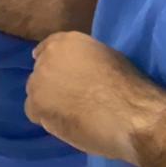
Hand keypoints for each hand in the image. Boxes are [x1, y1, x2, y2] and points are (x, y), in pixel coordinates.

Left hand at [26, 31, 165, 163]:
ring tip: (72, 115)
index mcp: (67, 41)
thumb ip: (83, 62)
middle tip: (71, 102)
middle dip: (52, 87)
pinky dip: (48, 120)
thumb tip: (75, 72)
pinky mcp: (36, 103)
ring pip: (36, 94)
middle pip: (40, 74)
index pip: (47, 50)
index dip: (53, 67)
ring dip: (49, 104)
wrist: (131, 113)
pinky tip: (67, 125)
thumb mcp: (105, 59)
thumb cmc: (128, 88)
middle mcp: (48, 56)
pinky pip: (34, 113)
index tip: (58, 78)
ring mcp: (39, 79)